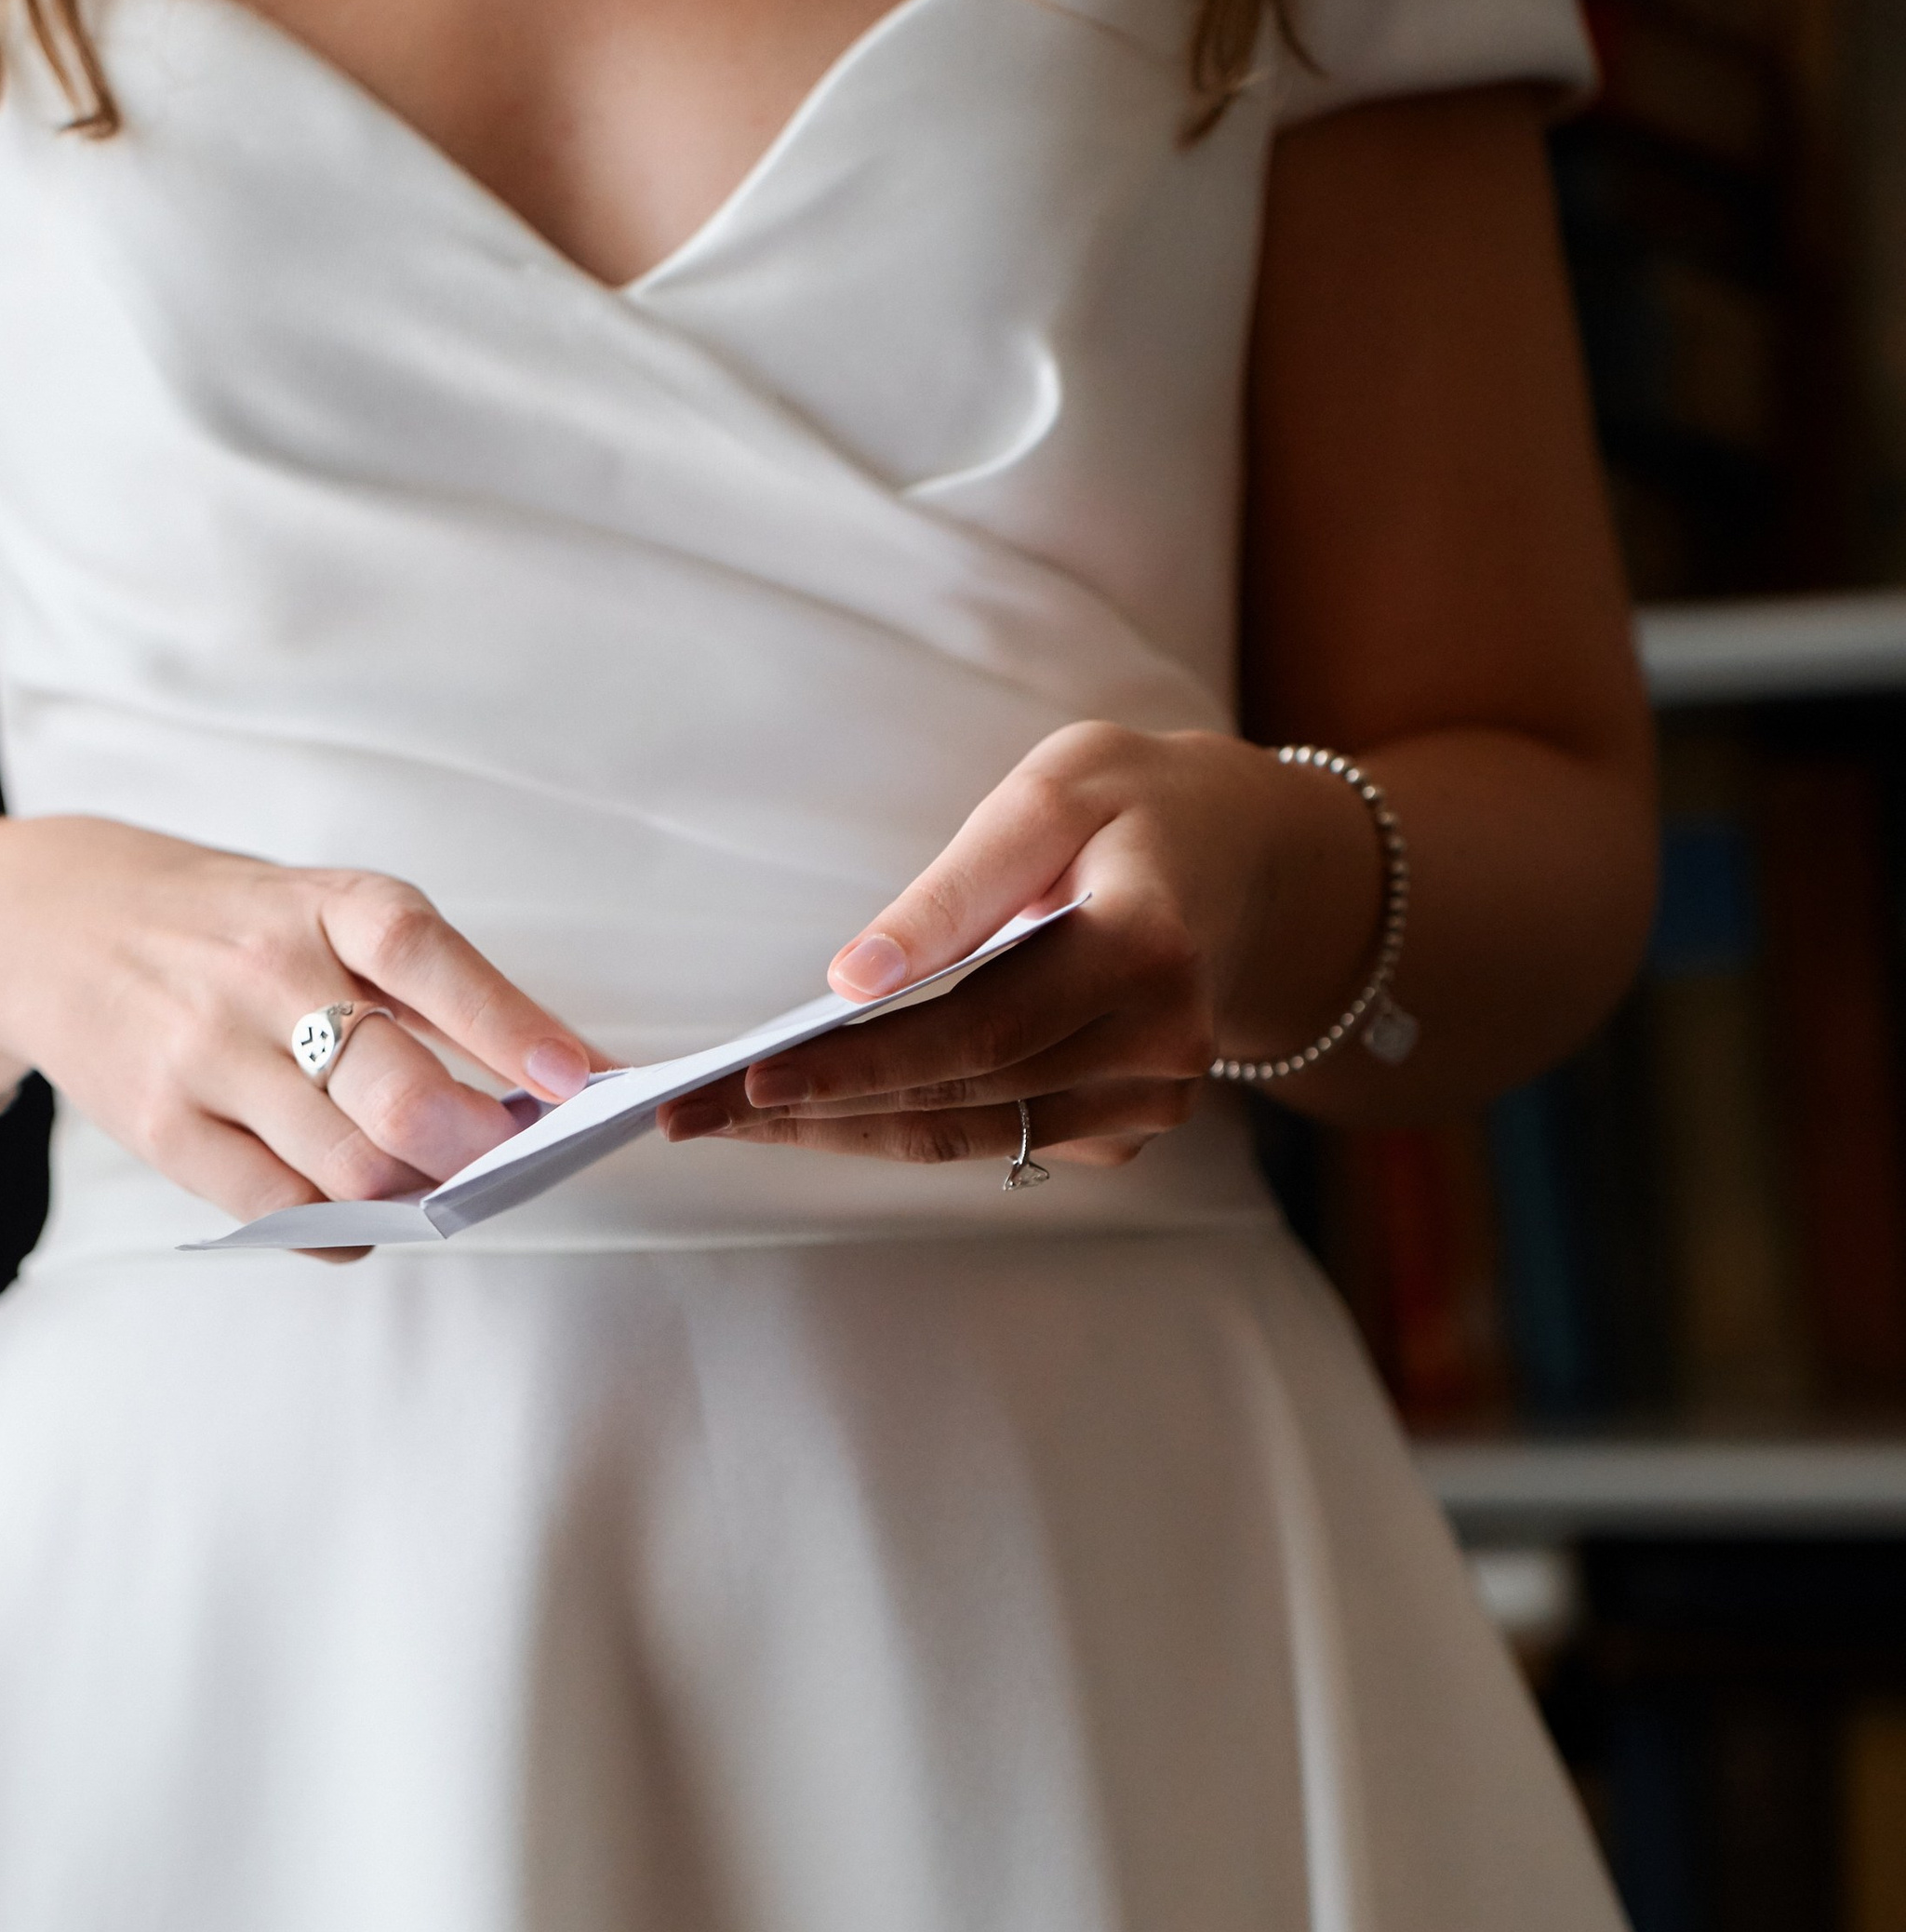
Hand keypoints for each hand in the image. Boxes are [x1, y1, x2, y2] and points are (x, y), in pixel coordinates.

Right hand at [0, 815, 597, 1237]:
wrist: (46, 923)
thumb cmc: (219, 926)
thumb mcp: (312, 909)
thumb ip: (412, 986)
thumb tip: (534, 1087)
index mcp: (319, 905)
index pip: (425, 957)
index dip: (511, 1025)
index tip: (579, 1079)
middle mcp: (262, 973)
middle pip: (393, 1089)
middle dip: (471, 1144)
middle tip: (505, 1161)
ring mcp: (205, 1054)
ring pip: (346, 1165)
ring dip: (415, 1194)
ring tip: (437, 1186)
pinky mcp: (162, 1126)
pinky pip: (277, 1207)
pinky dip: (341, 1227)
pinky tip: (364, 1216)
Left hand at [658, 721, 1379, 1170]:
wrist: (1243, 859)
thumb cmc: (1131, 808)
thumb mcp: (1050, 794)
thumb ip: (955, 890)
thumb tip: (851, 978)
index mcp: (1147, 949)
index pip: (979, 1030)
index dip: (861, 1063)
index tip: (753, 1078)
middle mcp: (1163, 1045)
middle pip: (960, 1099)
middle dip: (816, 1111)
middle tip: (689, 1116)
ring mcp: (1153, 1098)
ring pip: (969, 1136)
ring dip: (841, 1133)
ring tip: (722, 1124)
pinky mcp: (1131, 1125)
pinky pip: (995, 1137)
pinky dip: (899, 1127)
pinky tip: (814, 1115)